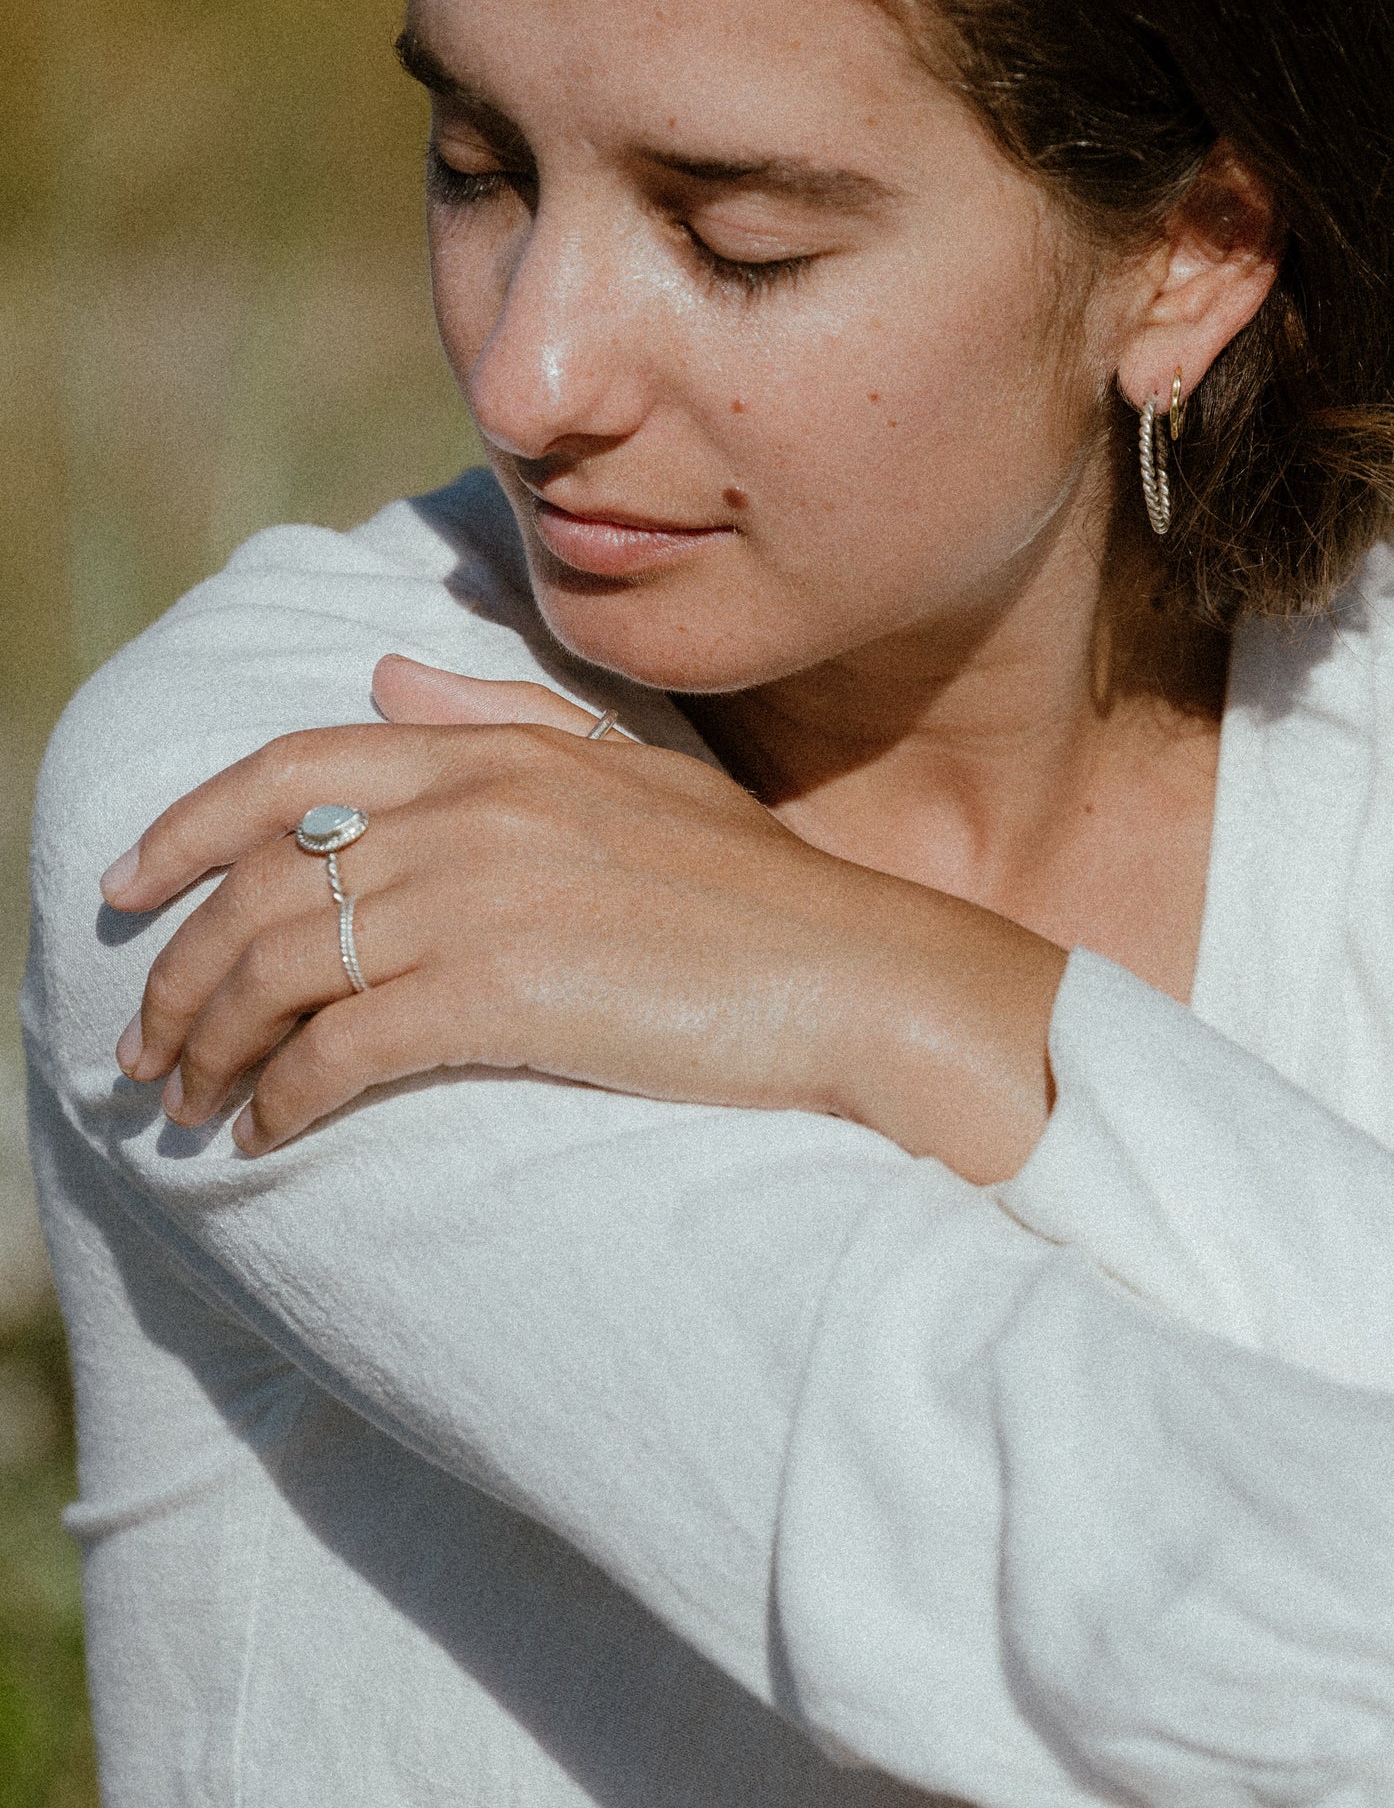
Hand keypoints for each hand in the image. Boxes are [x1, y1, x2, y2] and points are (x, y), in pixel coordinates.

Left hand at [103, 659, 1062, 1178]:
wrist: (854, 976)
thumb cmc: (755, 889)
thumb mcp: (631, 773)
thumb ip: (500, 715)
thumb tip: (384, 669)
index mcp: (494, 753)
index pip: (291, 765)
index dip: (184, 823)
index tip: (126, 884)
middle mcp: (469, 813)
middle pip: (261, 885)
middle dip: (176, 974)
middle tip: (142, 1047)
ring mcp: (480, 901)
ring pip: (279, 970)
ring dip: (211, 1048)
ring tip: (186, 1106)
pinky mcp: (499, 996)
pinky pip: (341, 1050)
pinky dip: (283, 1099)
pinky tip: (265, 1138)